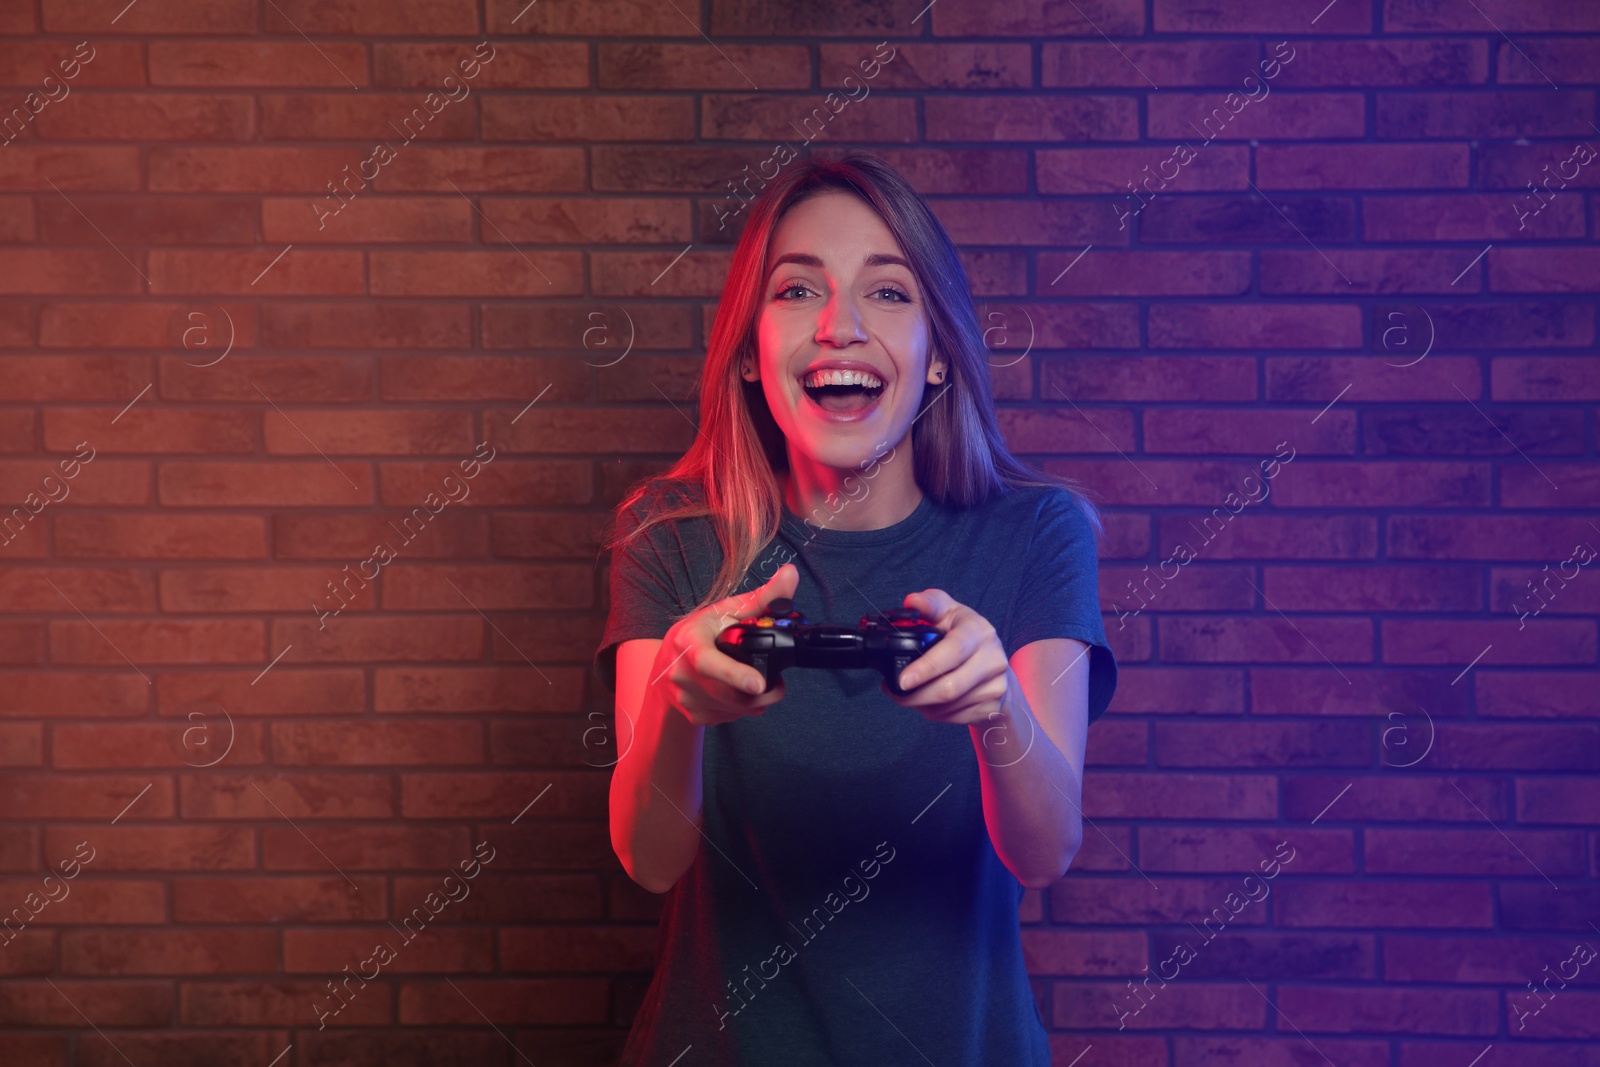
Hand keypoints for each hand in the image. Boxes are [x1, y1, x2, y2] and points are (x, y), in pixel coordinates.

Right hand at [651, 563, 798, 726]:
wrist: (664, 670)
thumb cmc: (697, 635)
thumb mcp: (724, 612)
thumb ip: (762, 598)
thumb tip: (791, 574)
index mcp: (688, 643)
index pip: (709, 662)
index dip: (735, 674)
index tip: (758, 682)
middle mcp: (683, 675)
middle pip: (735, 694)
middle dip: (764, 689)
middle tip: (775, 679)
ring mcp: (688, 699)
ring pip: (738, 709)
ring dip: (756, 698)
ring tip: (755, 681)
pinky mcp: (695, 716)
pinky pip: (732, 717)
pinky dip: (743, 707)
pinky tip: (737, 691)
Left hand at [884, 588, 1015, 726]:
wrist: (997, 666)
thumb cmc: (966, 636)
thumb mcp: (950, 613)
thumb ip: (930, 603)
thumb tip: (912, 601)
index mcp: (980, 632)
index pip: (954, 650)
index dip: (926, 667)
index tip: (903, 680)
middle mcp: (993, 659)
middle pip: (950, 687)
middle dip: (915, 695)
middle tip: (896, 693)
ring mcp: (996, 686)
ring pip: (949, 706)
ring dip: (922, 705)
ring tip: (910, 696)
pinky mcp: (993, 708)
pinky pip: (955, 718)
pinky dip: (935, 714)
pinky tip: (929, 703)